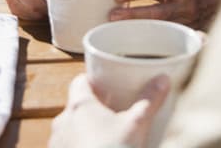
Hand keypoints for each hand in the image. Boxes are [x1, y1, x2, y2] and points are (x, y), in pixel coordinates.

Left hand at [49, 73, 169, 147]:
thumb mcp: (137, 125)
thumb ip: (150, 100)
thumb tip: (163, 79)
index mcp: (79, 105)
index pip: (80, 81)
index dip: (94, 81)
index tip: (108, 86)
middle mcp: (63, 122)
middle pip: (76, 106)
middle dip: (93, 109)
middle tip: (113, 113)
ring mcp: (57, 143)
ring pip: (71, 129)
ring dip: (85, 131)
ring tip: (106, 138)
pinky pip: (68, 147)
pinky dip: (80, 147)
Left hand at [109, 0, 220, 29]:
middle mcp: (186, 5)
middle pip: (157, 13)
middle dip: (133, 15)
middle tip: (112, 15)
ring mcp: (188, 22)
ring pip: (161, 28)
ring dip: (139, 28)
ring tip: (116, 27)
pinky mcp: (188, 34)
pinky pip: (168, 37)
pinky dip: (151, 38)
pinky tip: (135, 39)